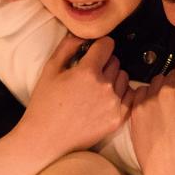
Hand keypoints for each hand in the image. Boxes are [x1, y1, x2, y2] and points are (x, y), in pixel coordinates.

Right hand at [17, 34, 130, 157]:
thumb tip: (83, 34)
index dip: (99, 46)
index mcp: (88, 72)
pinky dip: (121, 95)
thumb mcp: (50, 69)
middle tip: (89, 74)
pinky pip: (130, 97)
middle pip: (116, 61)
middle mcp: (105, 87)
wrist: (45, 140)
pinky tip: (106, 99)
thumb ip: (68, 46)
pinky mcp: (118, 119)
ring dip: (114, 79)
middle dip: (104, 63)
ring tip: (96, 89)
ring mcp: (114, 104)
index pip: (107, 45)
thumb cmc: (44, 104)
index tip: (93, 52)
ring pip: (124, 78)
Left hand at [127, 59, 174, 174]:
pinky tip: (155, 114)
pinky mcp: (135, 112)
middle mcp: (164, 92)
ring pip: (155, 83)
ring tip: (168, 110)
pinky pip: (140, 94)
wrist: (170, 173)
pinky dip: (147, 99)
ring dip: (161, 90)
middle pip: (170, 74)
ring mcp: (147, 101)